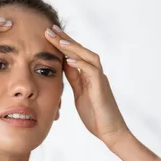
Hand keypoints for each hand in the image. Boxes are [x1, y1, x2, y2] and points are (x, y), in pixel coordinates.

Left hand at [44, 26, 128, 145]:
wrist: (111, 132)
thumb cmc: (96, 116)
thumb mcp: (80, 95)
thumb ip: (74, 80)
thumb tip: (64, 66)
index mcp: (88, 76)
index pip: (74, 55)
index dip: (63, 44)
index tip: (49, 34)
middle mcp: (95, 74)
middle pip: (81, 51)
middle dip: (66, 39)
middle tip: (50, 29)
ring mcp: (100, 80)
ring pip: (88, 57)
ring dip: (74, 48)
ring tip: (60, 41)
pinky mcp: (101, 88)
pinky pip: (92, 72)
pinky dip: (81, 65)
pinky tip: (69, 60)